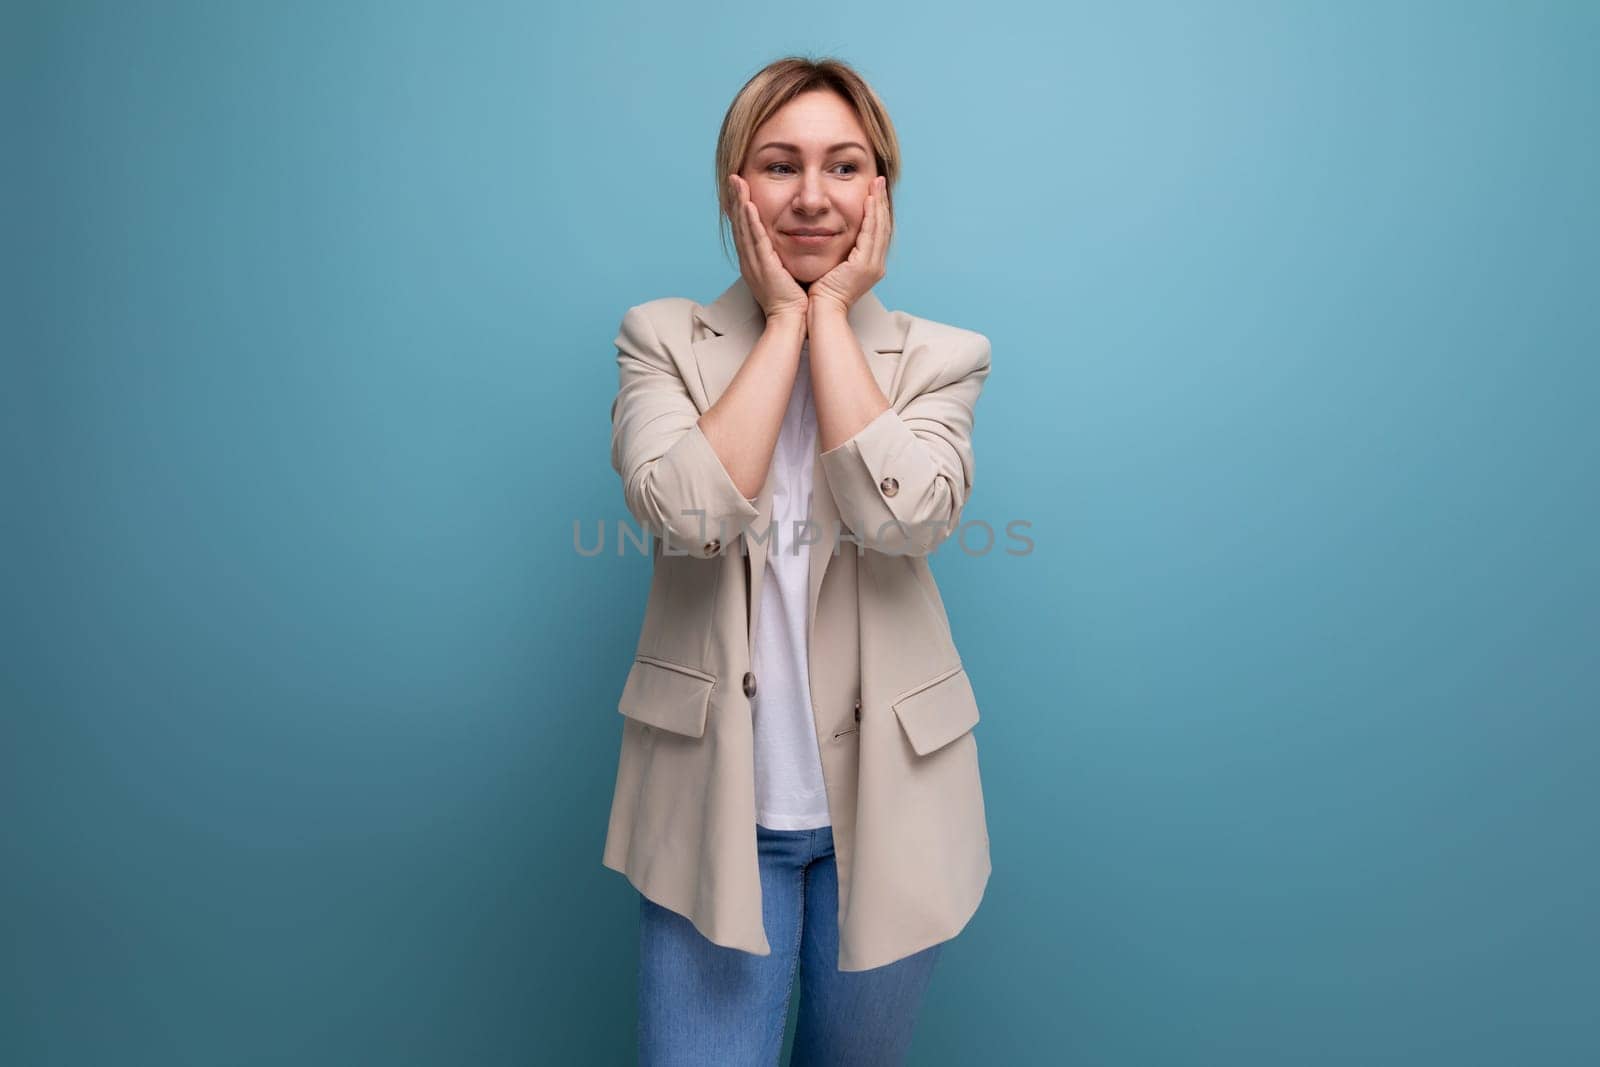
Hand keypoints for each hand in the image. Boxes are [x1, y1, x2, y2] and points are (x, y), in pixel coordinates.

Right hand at [727, 174, 808, 321]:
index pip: (746, 229)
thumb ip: (782, 258)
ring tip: (736, 182)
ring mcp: (754, 263)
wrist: (790, 320)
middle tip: (733, 177)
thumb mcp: (784, 273)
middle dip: (735, 199)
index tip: (741, 188)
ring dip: (740, 203)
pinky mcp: (763, 266)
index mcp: (754, 261)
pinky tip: (748, 205)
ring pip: (744, 227)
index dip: (741, 208)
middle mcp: (750, 260)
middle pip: (740, 224)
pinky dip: (751, 221)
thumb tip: (789, 245)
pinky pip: (755, 239)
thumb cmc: (792, 301)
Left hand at [808, 175, 890, 316]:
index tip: (873, 191)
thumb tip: (829, 236)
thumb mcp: (833, 268)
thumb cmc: (821, 294)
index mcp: (869, 266)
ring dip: (878, 203)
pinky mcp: (864, 265)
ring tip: (876, 184)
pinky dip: (870, 215)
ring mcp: (873, 265)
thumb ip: (838, 253)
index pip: (876, 232)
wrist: (822, 312)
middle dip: (880, 202)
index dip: (876, 210)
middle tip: (879, 181)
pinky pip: (870, 234)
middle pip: (882, 226)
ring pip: (879, 227)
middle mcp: (876, 265)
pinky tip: (868, 200)